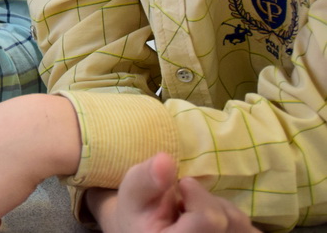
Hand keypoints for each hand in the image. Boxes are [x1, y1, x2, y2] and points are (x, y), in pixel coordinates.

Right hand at [91, 153, 256, 232]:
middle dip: (208, 201)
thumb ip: (146, 178)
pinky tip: (212, 228)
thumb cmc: (139, 213)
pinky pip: (251, 232)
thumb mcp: (134, 193)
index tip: (180, 186)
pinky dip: (234, 223)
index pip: (210, 219)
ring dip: (222, 210)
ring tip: (197, 215)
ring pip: (243, 225)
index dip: (196, 193)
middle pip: (230, 220)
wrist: (144, 231)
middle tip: (185, 205)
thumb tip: (166, 159)